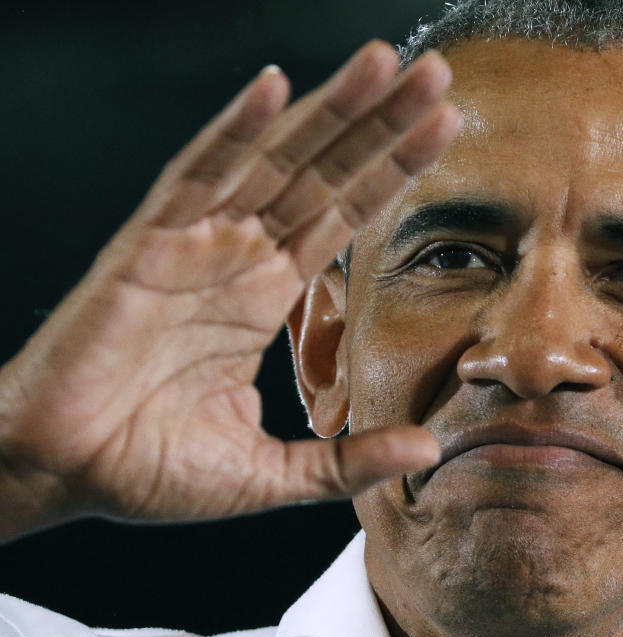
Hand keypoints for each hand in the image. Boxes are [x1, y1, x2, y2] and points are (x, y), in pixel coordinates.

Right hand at [0, 41, 457, 541]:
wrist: (63, 474)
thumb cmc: (149, 468)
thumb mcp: (269, 474)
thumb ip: (348, 462)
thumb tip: (428, 448)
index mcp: (267, 292)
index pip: (346, 215)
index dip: (395, 171)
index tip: (447, 131)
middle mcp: (239, 254)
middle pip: (325, 172)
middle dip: (381, 123)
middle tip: (437, 74)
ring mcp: (196, 242)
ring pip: (273, 159)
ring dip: (329, 110)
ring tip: (385, 63)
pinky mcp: (146, 246)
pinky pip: (194, 175)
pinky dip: (231, 130)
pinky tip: (273, 87)